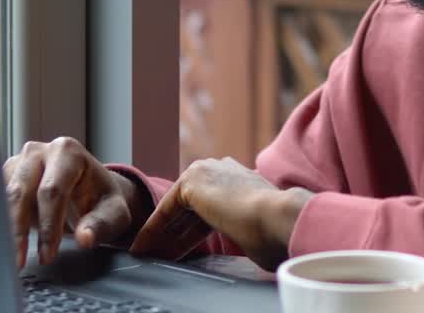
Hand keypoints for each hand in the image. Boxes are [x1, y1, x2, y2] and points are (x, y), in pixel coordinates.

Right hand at [2, 137, 149, 268]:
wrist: (90, 189)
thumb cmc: (101, 199)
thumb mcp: (113, 213)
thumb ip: (101, 225)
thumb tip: (84, 238)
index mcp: (68, 153)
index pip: (52, 191)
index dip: (48, 226)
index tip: (48, 255)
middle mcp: (40, 152)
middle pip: (21, 192)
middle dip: (19, 230)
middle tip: (19, 261)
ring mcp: (20, 161)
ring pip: (2, 197)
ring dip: (5, 228)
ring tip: (11, 256)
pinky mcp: (7, 175)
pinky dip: (0, 223)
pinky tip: (5, 244)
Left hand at [128, 156, 312, 269]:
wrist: (279, 217)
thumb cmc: (277, 228)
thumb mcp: (260, 223)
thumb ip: (248, 224)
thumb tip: (254, 239)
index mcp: (242, 178)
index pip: (209, 206)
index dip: (192, 231)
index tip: (183, 250)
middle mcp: (222, 168)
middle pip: (189, 207)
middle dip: (174, 233)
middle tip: (160, 255)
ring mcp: (206, 171)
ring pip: (176, 209)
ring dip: (160, 233)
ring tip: (148, 255)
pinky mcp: (191, 183)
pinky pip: (165, 210)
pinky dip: (152, 229)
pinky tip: (144, 247)